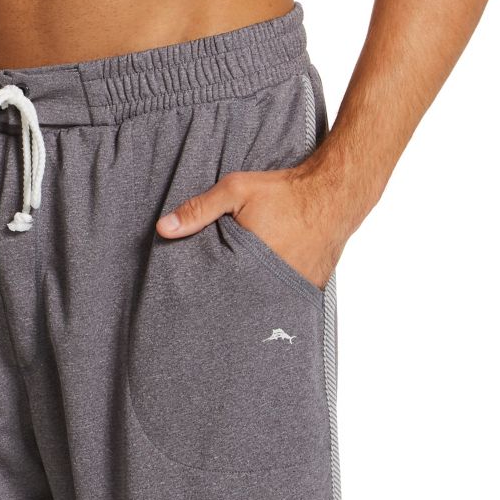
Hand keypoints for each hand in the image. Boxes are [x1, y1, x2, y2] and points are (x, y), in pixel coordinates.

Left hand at [155, 166, 349, 290]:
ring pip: (265, 303)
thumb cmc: (284, 191)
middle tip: (213, 308)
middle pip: (241, 301)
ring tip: (240, 302)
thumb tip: (163, 228)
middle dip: (229, 300)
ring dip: (253, 300)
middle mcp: (273, 282)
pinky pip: (288, 300)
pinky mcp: (311, 288)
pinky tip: (266, 293)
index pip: (218, 291)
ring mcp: (294, 288)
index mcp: (249, 264)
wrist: (336, 192)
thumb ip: (199, 209)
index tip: (194, 299)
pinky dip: (277, 296)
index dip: (207, 294)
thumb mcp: (236, 191)